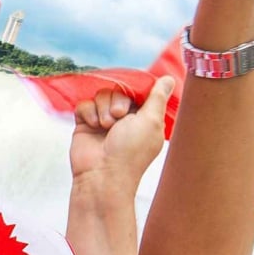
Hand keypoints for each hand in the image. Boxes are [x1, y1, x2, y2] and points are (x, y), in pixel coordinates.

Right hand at [69, 77, 173, 194]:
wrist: (102, 175)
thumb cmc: (131, 152)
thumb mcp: (151, 121)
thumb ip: (157, 97)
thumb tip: (168, 79)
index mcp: (144, 117)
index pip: (139, 90)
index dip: (135, 89)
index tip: (134, 98)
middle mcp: (125, 117)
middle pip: (119, 88)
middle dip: (118, 100)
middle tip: (119, 117)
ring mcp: (104, 119)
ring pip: (101, 94)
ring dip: (103, 108)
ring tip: (106, 125)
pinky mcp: (85, 123)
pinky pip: (85, 104)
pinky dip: (89, 113)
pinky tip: (93, 126)